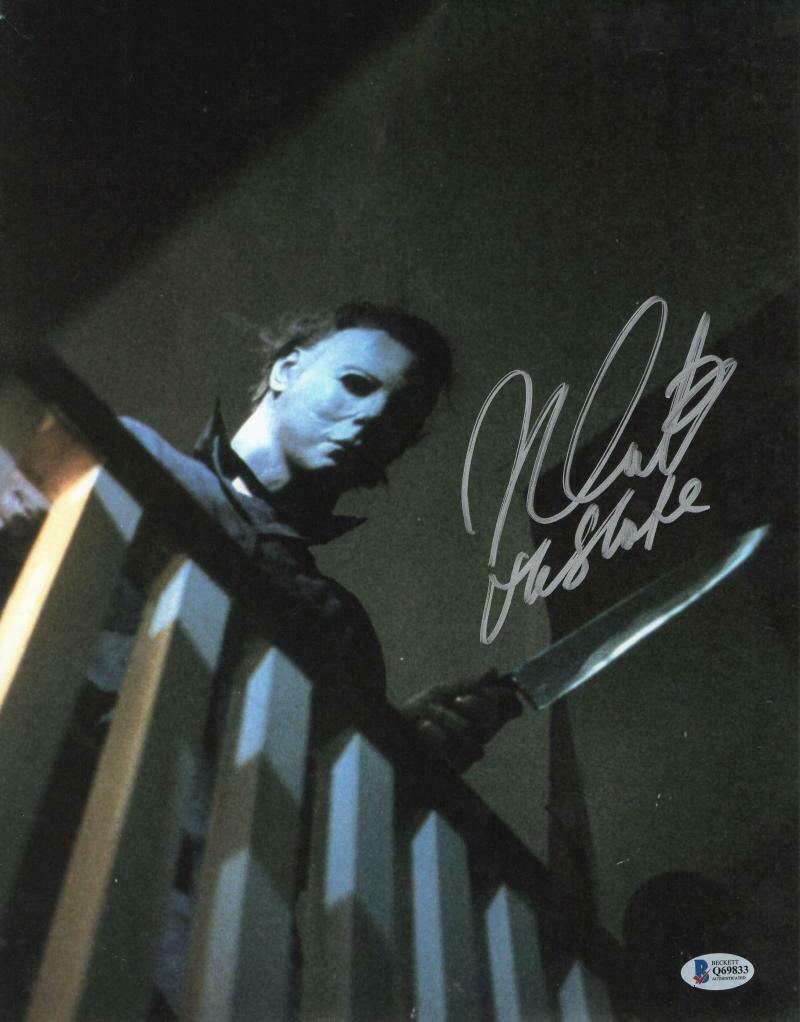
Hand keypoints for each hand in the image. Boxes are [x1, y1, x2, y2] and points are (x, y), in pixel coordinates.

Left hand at [402, 668, 522, 771]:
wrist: (391, 733)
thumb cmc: (418, 712)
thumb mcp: (441, 693)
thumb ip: (467, 685)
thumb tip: (493, 671)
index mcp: (481, 715)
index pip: (509, 708)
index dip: (505, 698)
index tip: (490, 689)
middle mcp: (479, 734)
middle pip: (492, 718)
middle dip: (475, 705)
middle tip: (458, 700)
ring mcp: (468, 752)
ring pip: (472, 732)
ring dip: (449, 718)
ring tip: (430, 711)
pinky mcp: (454, 768)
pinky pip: (454, 749)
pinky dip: (437, 733)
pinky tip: (425, 726)